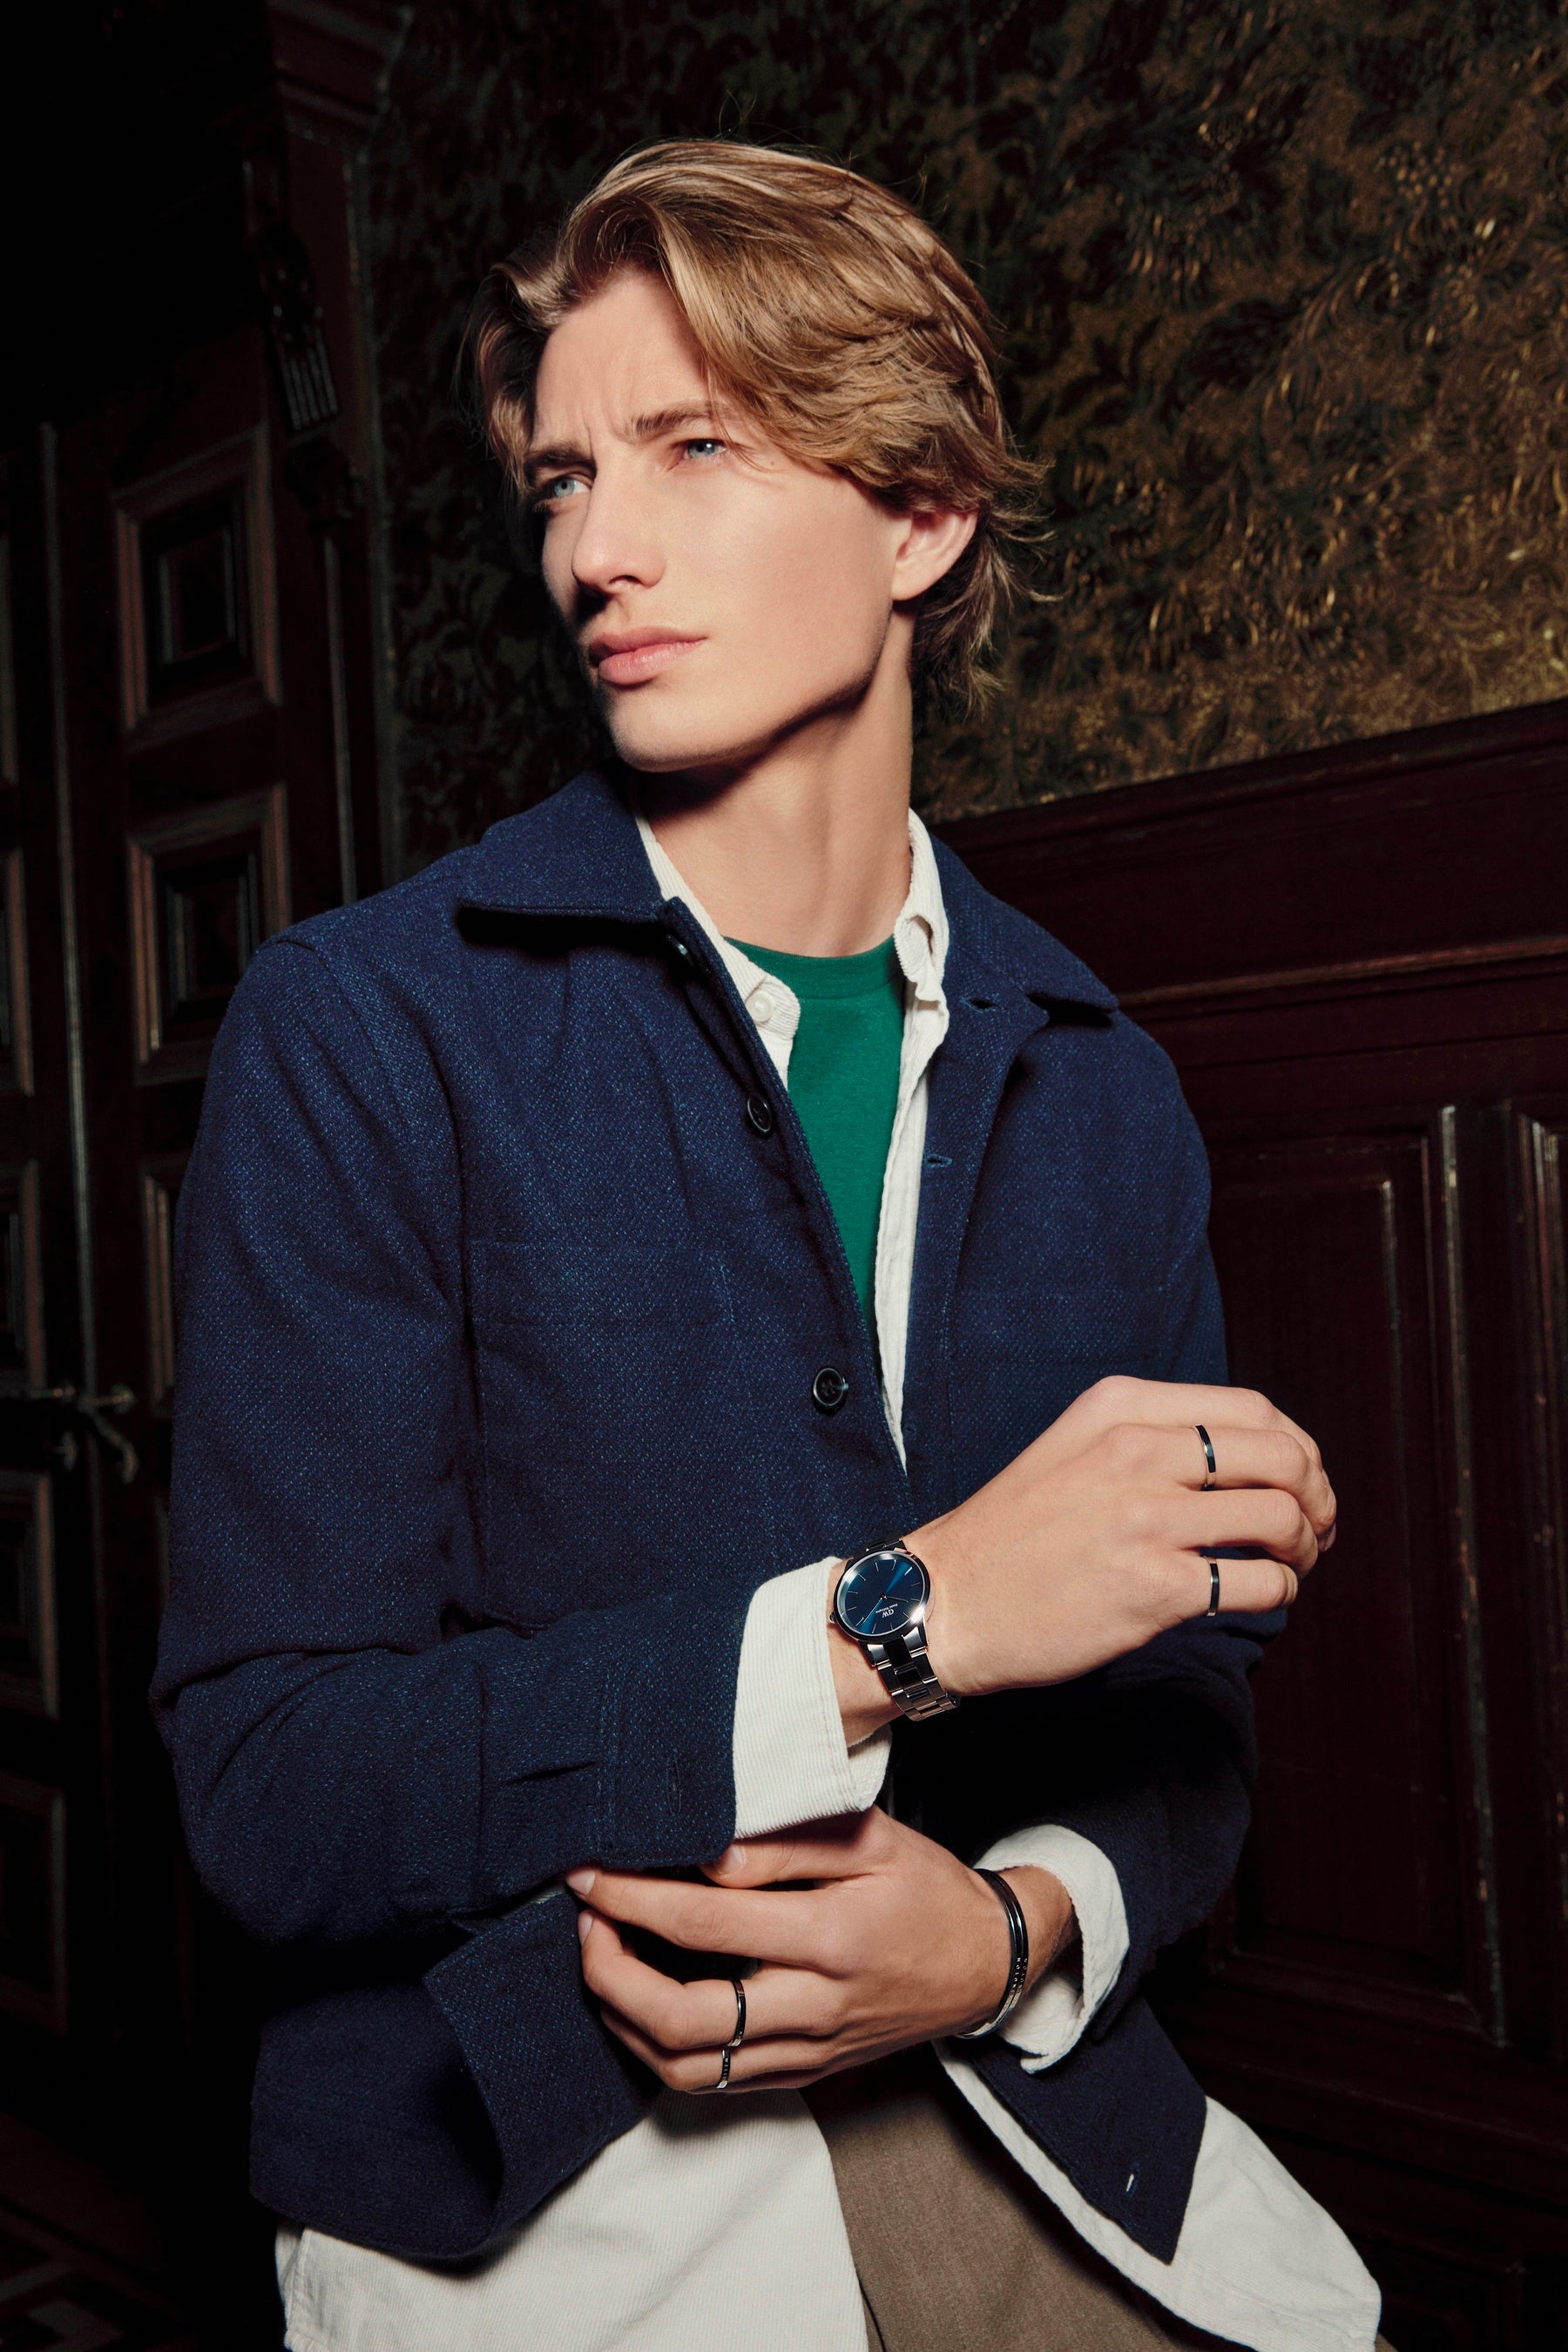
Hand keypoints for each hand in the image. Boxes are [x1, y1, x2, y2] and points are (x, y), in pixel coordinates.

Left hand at [567, 1808, 1075, 2093]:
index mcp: (830, 1940)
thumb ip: (784, 1845)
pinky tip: (640, 2002)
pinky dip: (658, 2048)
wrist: (987, 1965)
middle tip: (583, 1919)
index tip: (586, 1872)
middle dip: (609, 1972)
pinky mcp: (803, 2076)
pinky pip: (712, 2082)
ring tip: (601, 1958)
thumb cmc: (926, 1889)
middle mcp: (813, 2008)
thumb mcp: (871, 1840)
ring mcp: (807, 2053)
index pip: (704, 1924)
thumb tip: (701, 1854)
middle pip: (680, 2018)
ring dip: (623, 2017)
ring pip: (686, 2066)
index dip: (631, 1898)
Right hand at [905, 1375, 1334, 1702]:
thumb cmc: (1015, 1533)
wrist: (947, 1601)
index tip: (1302, 1484)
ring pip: (1281, 1518)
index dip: (1300, 1450)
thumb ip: (1151, 1436)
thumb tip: (1251, 1457)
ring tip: (1289, 1567)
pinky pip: (1258, 1585)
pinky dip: (1276, 1594)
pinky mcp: (1152, 1589)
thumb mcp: (1076, 1447)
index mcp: (1121, 1408)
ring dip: (1303, 1550)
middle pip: (1283, 1458)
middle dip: (1317, 1498)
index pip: (1254, 1410)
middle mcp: (1136, 1452)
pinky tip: (1256, 1598)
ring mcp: (1144, 1520)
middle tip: (1313, 1532)